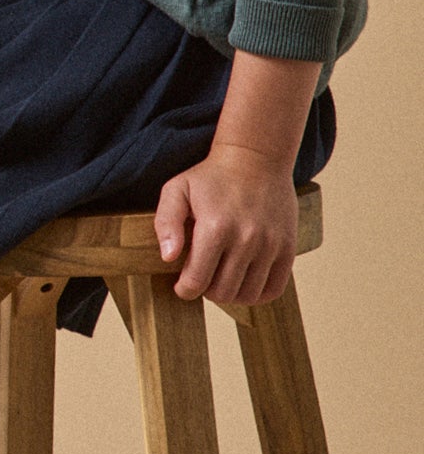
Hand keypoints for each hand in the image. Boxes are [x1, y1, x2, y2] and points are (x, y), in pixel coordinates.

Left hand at [154, 144, 298, 305]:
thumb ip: (166, 223)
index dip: (185, 290)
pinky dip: (257, 294)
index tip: (182, 284)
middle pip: (222, 293)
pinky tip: (244, 280)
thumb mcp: (177, 190)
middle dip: (206, 291)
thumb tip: (168, 257)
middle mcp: (245, 239)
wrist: (256, 158)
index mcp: (215, 228)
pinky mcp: (288, 248)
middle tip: (202, 276)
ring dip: (231, 294)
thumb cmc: (211, 177)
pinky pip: (274, 290)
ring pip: (248, 296)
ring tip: (222, 277)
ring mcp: (270, 245)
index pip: (197, 282)